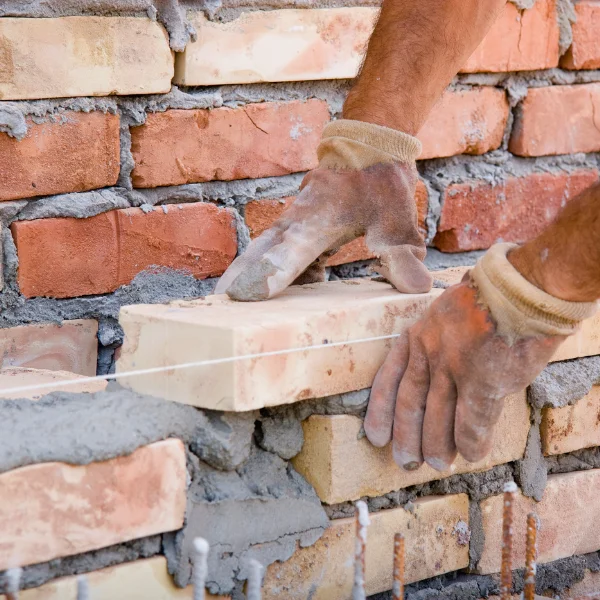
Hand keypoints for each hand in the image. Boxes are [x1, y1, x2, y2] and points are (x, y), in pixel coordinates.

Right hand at [215, 122, 431, 299]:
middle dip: (239, 276)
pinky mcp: (297, 225)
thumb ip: (402, 256)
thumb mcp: (398, 221)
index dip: (268, 275)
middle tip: (218, 304)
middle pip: (261, 251)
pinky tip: (286, 292)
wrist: (368, 146)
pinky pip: (279, 250)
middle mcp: (298, 220)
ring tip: (231, 302)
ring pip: (264, 249)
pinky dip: (274, 269)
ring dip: (247, 271)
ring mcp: (294, 221)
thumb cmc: (380, 183)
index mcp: (319, 219)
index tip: (246, 294)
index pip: (289, 253)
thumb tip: (417, 290)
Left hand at [364, 275, 564, 470]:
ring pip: (437, 417)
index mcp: (418, 335)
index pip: (390, 379)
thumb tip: (440, 374)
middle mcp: (428, 353)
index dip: (381, 411)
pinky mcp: (482, 382)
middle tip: (406, 461)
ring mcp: (453, 368)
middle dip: (406, 436)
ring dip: (437, 445)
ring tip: (438, 463)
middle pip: (410, 403)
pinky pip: (471, 423)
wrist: (520, 287)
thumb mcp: (447, 313)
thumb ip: (439, 342)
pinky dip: (471, 442)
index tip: (375, 435)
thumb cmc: (488, 297)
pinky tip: (472, 454)